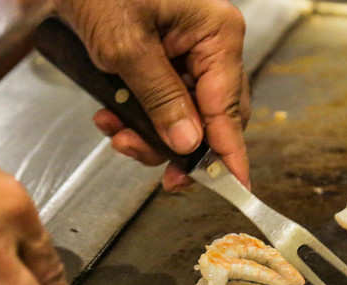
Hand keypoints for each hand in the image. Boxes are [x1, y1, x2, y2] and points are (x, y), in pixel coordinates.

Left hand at [53, 0, 250, 191]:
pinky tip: (111, 115)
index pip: (229, 109)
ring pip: (185, 119)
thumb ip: (161, 100)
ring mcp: (189, 56)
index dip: (229, 154)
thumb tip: (188, 143)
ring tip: (116, 132)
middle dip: (178, 148)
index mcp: (216, 36)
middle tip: (158, 172)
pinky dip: (138, 119)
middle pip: (211, 120)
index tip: (235, 187)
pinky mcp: (166, 63)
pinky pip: (164, 105)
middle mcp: (210, 47)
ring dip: (149, 135)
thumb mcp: (126, 48)